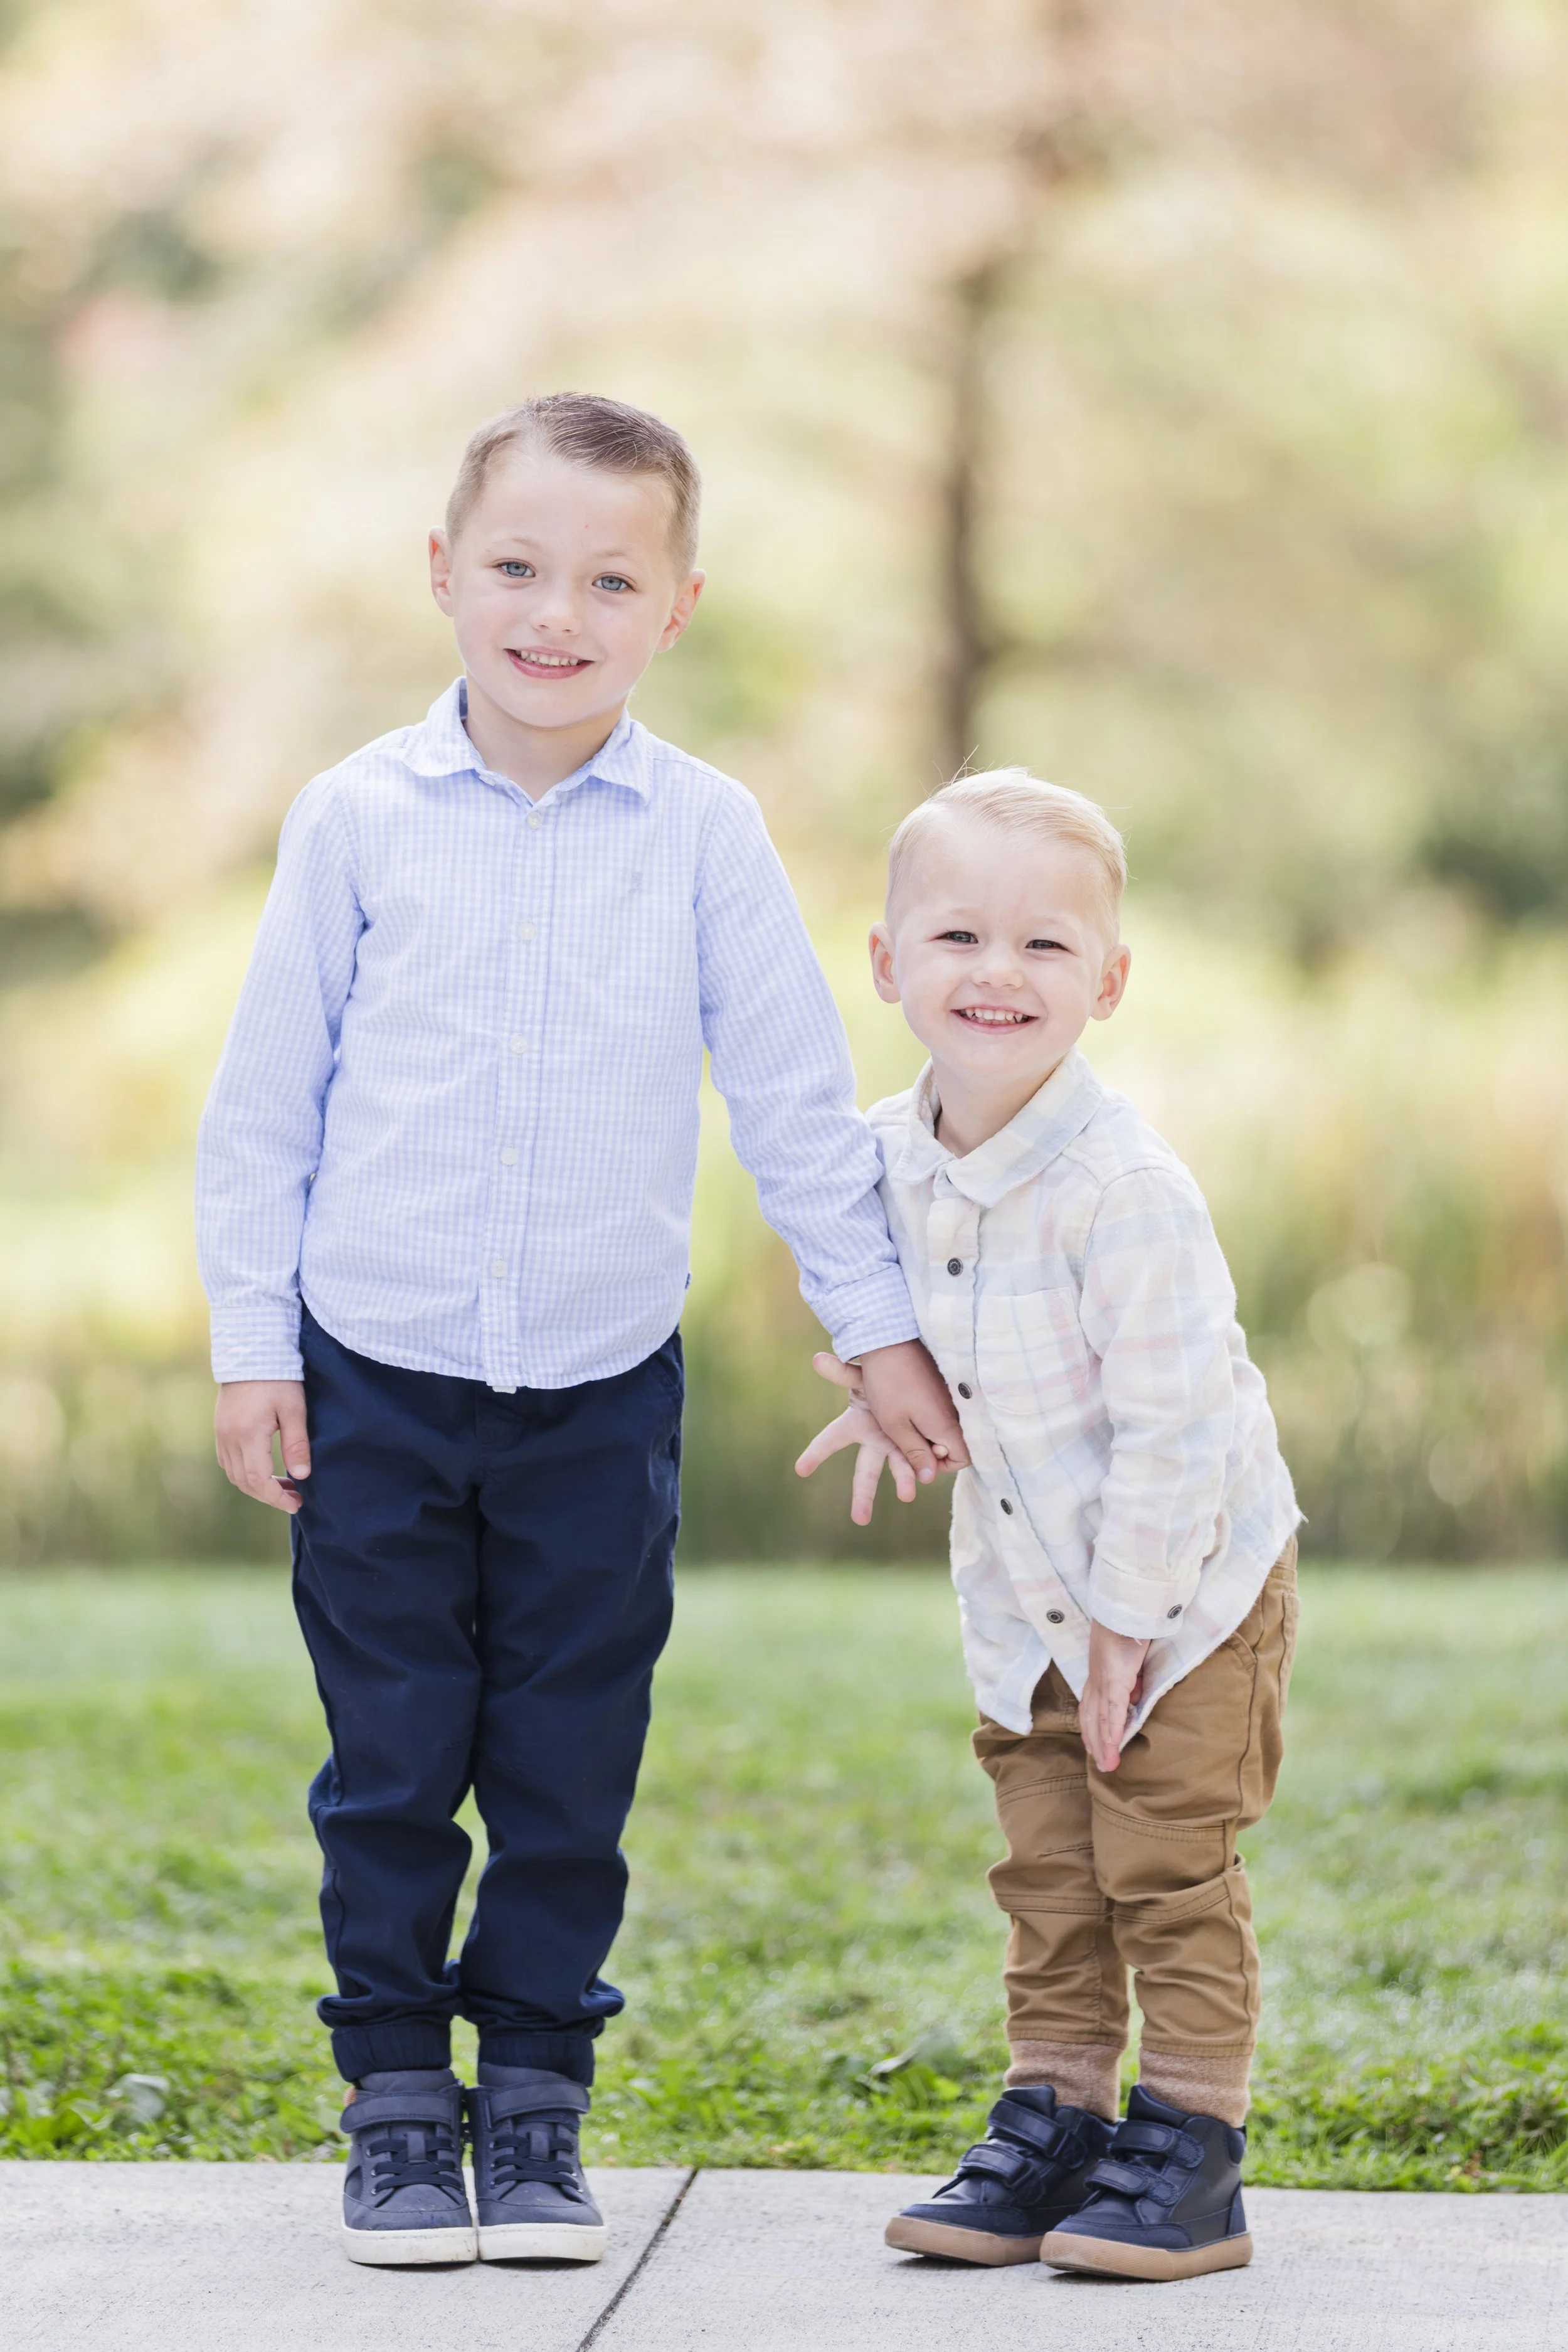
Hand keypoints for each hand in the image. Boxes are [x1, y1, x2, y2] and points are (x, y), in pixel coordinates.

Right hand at [215, 1380, 310, 1514]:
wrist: (250, 1352)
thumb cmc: (277, 1377)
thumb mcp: (294, 1408)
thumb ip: (296, 1443)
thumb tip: (301, 1476)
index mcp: (247, 1434)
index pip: (258, 1480)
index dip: (276, 1498)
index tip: (295, 1505)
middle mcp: (229, 1437)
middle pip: (244, 1482)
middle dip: (269, 1496)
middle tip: (295, 1498)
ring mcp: (221, 1433)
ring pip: (234, 1474)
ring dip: (257, 1486)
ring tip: (285, 1486)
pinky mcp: (220, 1428)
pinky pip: (228, 1461)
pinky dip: (245, 1472)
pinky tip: (265, 1469)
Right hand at [794, 1356, 918, 1523]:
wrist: (917, 1376)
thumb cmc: (883, 1375)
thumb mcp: (861, 1374)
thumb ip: (841, 1369)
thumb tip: (816, 1359)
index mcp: (857, 1424)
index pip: (831, 1439)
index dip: (816, 1454)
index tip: (800, 1470)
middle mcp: (878, 1440)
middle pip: (867, 1471)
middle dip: (863, 1496)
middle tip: (860, 1520)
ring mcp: (902, 1443)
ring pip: (902, 1465)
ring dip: (904, 1479)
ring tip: (908, 1494)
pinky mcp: (924, 1443)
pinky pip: (928, 1453)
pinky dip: (934, 1458)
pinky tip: (941, 1466)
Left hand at [855, 1339, 968, 1481]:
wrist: (888, 1340)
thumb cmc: (888, 1386)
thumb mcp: (895, 1426)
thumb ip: (915, 1453)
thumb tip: (929, 1477)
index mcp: (947, 1426)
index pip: (964, 1459)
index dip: (942, 1466)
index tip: (917, 1456)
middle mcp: (956, 1412)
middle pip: (956, 1444)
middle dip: (933, 1449)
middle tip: (906, 1437)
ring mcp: (951, 1398)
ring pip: (948, 1427)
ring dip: (928, 1431)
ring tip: (903, 1419)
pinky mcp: (943, 1386)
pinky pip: (943, 1410)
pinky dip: (928, 1415)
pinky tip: (908, 1404)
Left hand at [1079, 1620, 1151, 1771]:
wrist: (1122, 1608)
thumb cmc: (1127, 1628)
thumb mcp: (1127, 1658)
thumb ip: (1128, 1677)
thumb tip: (1132, 1694)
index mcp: (1098, 1675)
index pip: (1092, 1708)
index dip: (1092, 1730)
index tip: (1094, 1747)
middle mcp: (1096, 1681)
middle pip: (1092, 1719)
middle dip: (1096, 1744)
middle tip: (1103, 1766)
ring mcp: (1104, 1681)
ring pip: (1100, 1720)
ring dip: (1103, 1745)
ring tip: (1108, 1765)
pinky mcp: (1115, 1679)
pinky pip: (1113, 1710)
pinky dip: (1112, 1730)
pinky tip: (1112, 1746)